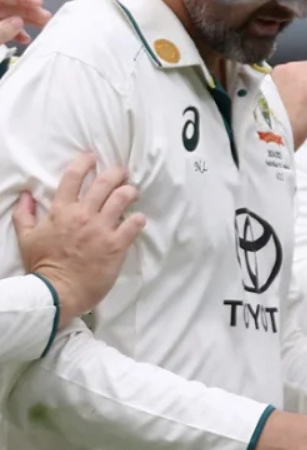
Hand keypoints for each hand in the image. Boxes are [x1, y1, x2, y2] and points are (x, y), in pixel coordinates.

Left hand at [0, 0, 49, 44]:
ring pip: (7, 16)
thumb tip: (19, 22)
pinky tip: (26, 39)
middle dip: (28, 10)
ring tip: (44, 27)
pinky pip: (3, 27)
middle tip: (47, 17)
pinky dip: (14, 32)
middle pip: (8, 5)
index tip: (40, 3)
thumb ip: (2, 30)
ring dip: (25, 21)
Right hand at [16, 153, 144, 321]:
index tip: (92, 157)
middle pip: (105, 183)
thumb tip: (25, 195)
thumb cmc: (42, 266)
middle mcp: (83, 215)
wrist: (57, 292)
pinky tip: (138, 219)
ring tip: (132, 193)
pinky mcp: (117, 244)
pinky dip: (138, 218)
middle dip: (116, 173)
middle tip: (122, 173)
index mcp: (61, 211)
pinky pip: (134, 223)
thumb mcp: (26, 238)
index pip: (73, 177)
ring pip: (123, 198)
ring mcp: (101, 229)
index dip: (84, 162)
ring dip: (130, 192)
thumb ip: (24, 215)